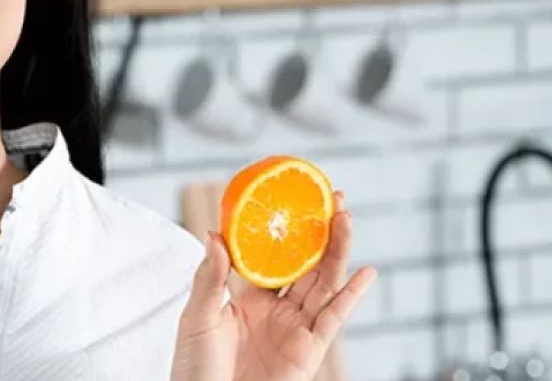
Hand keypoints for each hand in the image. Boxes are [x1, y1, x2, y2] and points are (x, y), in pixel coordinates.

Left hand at [170, 193, 376, 380]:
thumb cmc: (195, 370)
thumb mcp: (198, 317)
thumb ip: (210, 278)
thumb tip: (214, 234)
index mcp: (247, 300)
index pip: (271, 258)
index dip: (285, 232)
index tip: (293, 201)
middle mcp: (275, 312)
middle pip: (305, 265)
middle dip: (320, 233)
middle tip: (332, 199)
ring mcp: (294, 330)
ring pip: (322, 283)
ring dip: (337, 251)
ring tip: (346, 217)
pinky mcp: (308, 351)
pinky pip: (333, 319)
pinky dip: (351, 296)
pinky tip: (366, 271)